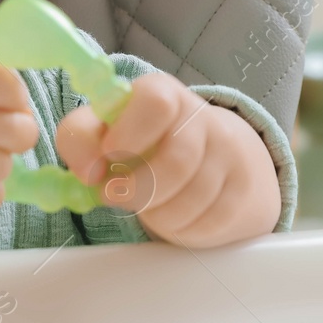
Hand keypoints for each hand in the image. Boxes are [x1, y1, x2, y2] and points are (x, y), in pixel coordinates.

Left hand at [55, 73, 279, 246]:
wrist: (203, 158)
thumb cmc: (139, 143)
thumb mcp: (102, 130)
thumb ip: (79, 139)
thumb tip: (86, 172)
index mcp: (161, 93)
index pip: (155, 102)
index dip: (129, 134)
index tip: (109, 156)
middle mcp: (200, 117)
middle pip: (177, 161)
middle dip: (137, 190)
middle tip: (113, 196)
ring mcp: (228, 153)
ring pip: (193, 197)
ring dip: (157, 213)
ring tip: (143, 206)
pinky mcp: (243, 189)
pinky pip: (210, 220)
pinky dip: (181, 228)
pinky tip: (171, 215)